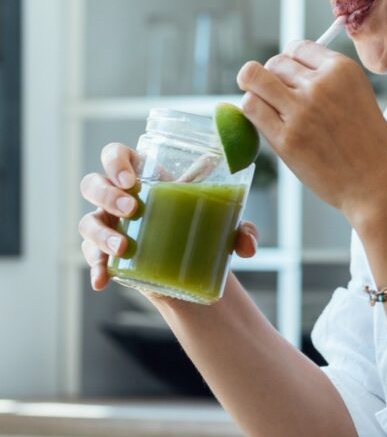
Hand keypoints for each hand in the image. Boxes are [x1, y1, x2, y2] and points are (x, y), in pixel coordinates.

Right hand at [78, 142, 259, 291]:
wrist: (193, 266)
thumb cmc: (203, 229)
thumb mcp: (224, 225)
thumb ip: (242, 230)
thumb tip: (248, 243)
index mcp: (145, 176)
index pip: (116, 155)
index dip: (115, 161)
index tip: (131, 179)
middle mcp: (119, 197)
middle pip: (93, 184)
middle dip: (107, 194)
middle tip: (132, 208)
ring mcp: (108, 225)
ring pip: (88, 221)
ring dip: (101, 233)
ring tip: (123, 246)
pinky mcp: (106, 253)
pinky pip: (90, 256)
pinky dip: (96, 267)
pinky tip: (102, 280)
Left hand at [236, 41, 386, 225]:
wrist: (380, 184)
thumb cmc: (372, 145)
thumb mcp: (359, 95)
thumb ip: (329, 80)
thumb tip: (289, 70)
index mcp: (342, 70)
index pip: (298, 47)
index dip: (291, 61)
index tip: (292, 76)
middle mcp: (320, 85)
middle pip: (275, 62)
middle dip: (273, 77)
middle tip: (280, 98)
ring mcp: (301, 111)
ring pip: (254, 79)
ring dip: (255, 89)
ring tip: (265, 104)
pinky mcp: (286, 139)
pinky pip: (251, 108)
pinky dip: (252, 111)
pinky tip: (264, 121)